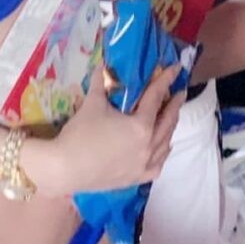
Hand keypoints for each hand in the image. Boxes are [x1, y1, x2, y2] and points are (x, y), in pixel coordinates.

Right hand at [28, 63, 183, 196]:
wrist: (65, 168)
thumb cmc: (80, 134)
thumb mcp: (92, 104)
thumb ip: (100, 83)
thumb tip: (102, 64)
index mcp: (140, 126)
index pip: (156, 98)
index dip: (166, 80)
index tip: (175, 69)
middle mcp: (148, 146)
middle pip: (167, 122)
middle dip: (174, 105)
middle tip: (179, 92)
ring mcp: (143, 165)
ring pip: (165, 144)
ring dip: (170, 128)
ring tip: (172, 116)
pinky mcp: (136, 179)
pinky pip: (157, 165)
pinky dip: (163, 153)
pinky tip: (164, 147)